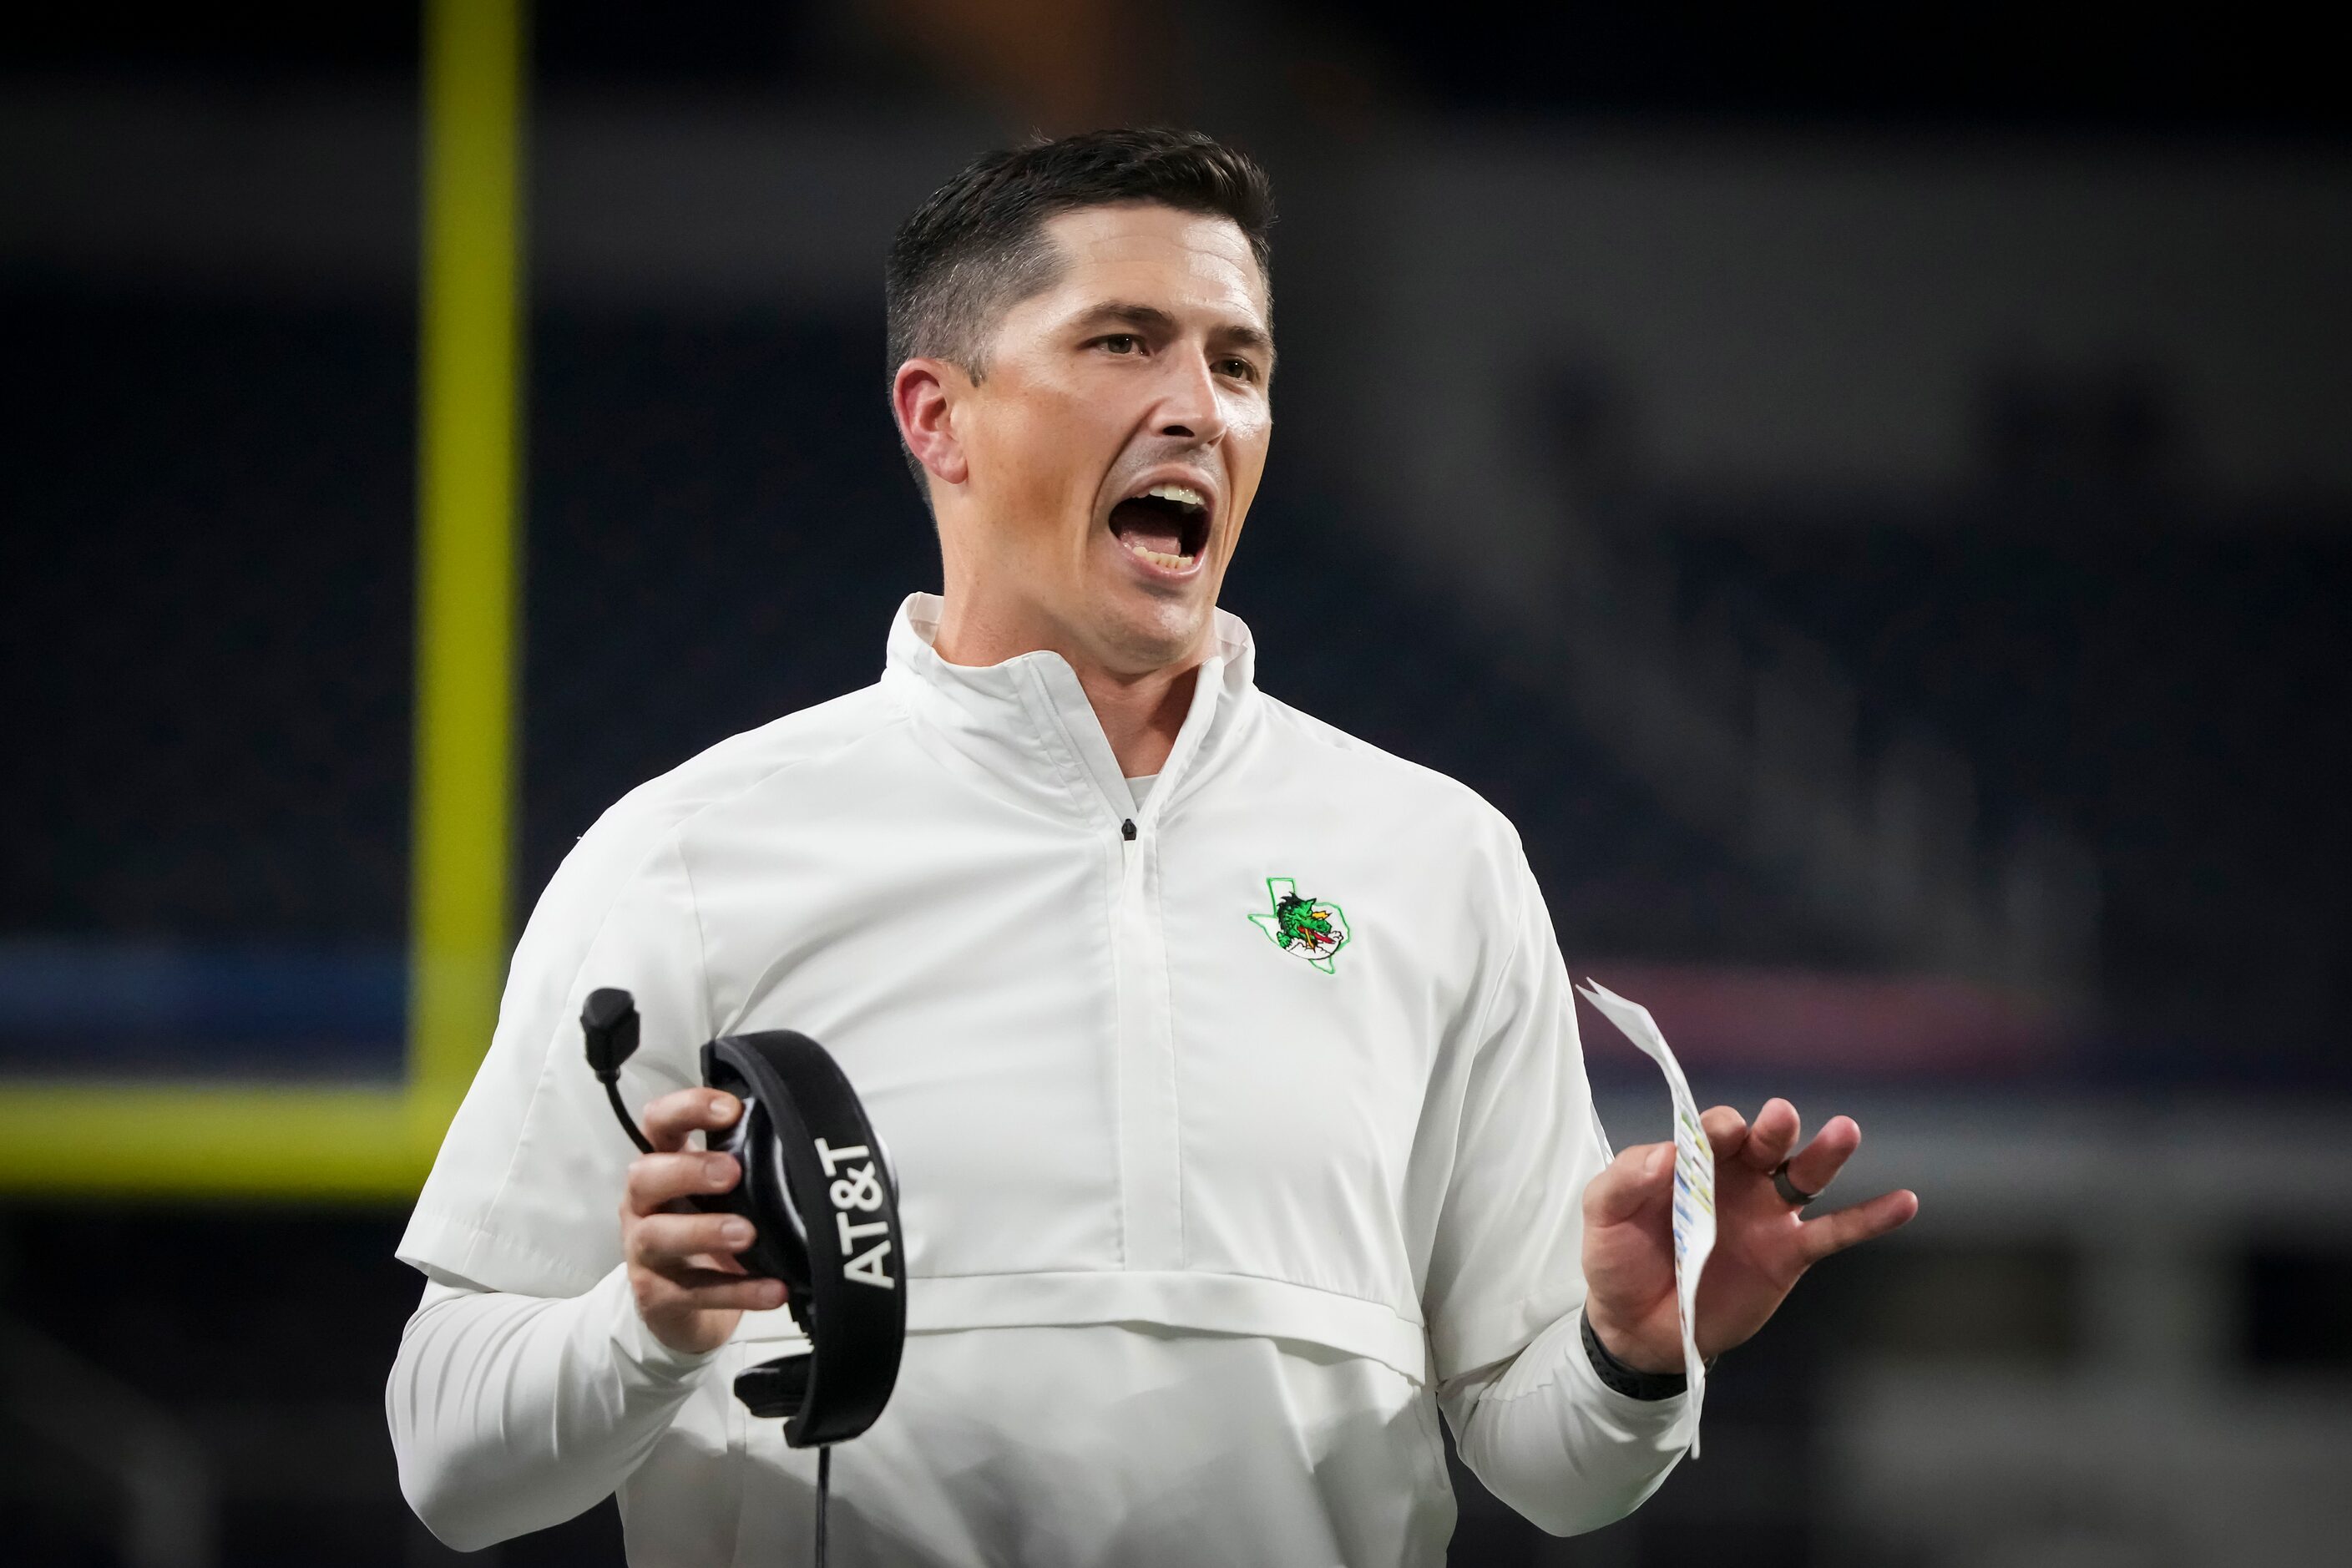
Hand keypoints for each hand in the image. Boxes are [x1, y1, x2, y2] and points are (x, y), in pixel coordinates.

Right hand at [620, 1087, 788, 1354]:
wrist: (685, 1312)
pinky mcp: (659, 1297)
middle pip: (644, 1176)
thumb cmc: (709, 1235)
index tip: (730, 1109)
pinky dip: (738, 1292)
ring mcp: (645, 1252)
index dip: (687, 1108)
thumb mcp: (724, 1196)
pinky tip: (774, 1289)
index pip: (659, 1123)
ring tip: (747, 1233)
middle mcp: (645, 1205)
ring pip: (657, 1236)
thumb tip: (807, 1139)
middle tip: (733, 1172)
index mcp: (663, 1166)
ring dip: (704, 1231)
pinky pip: (695, 1293)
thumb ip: (747, 1166)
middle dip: (688, 1170)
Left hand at [1580, 1098, 1917, 1373]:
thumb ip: (1624, 1181)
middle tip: (1779, 1118)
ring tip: (1846, 1131)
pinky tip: (1904, 1203)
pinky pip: (1835, 1233)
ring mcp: (1766, 1215)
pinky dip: (1871, 1218)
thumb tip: (1666, 1154)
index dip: (1717, 1129)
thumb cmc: (1617, 1261)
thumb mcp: (1602, 1217)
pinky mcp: (1788, 1255)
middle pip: (1764, 1143)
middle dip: (1772, 1128)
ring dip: (1826, 1154)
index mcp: (1691, 1160)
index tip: (1717, 1137)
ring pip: (1805, 1176)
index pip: (1714, 1131)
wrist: (1635, 1329)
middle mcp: (1735, 1178)